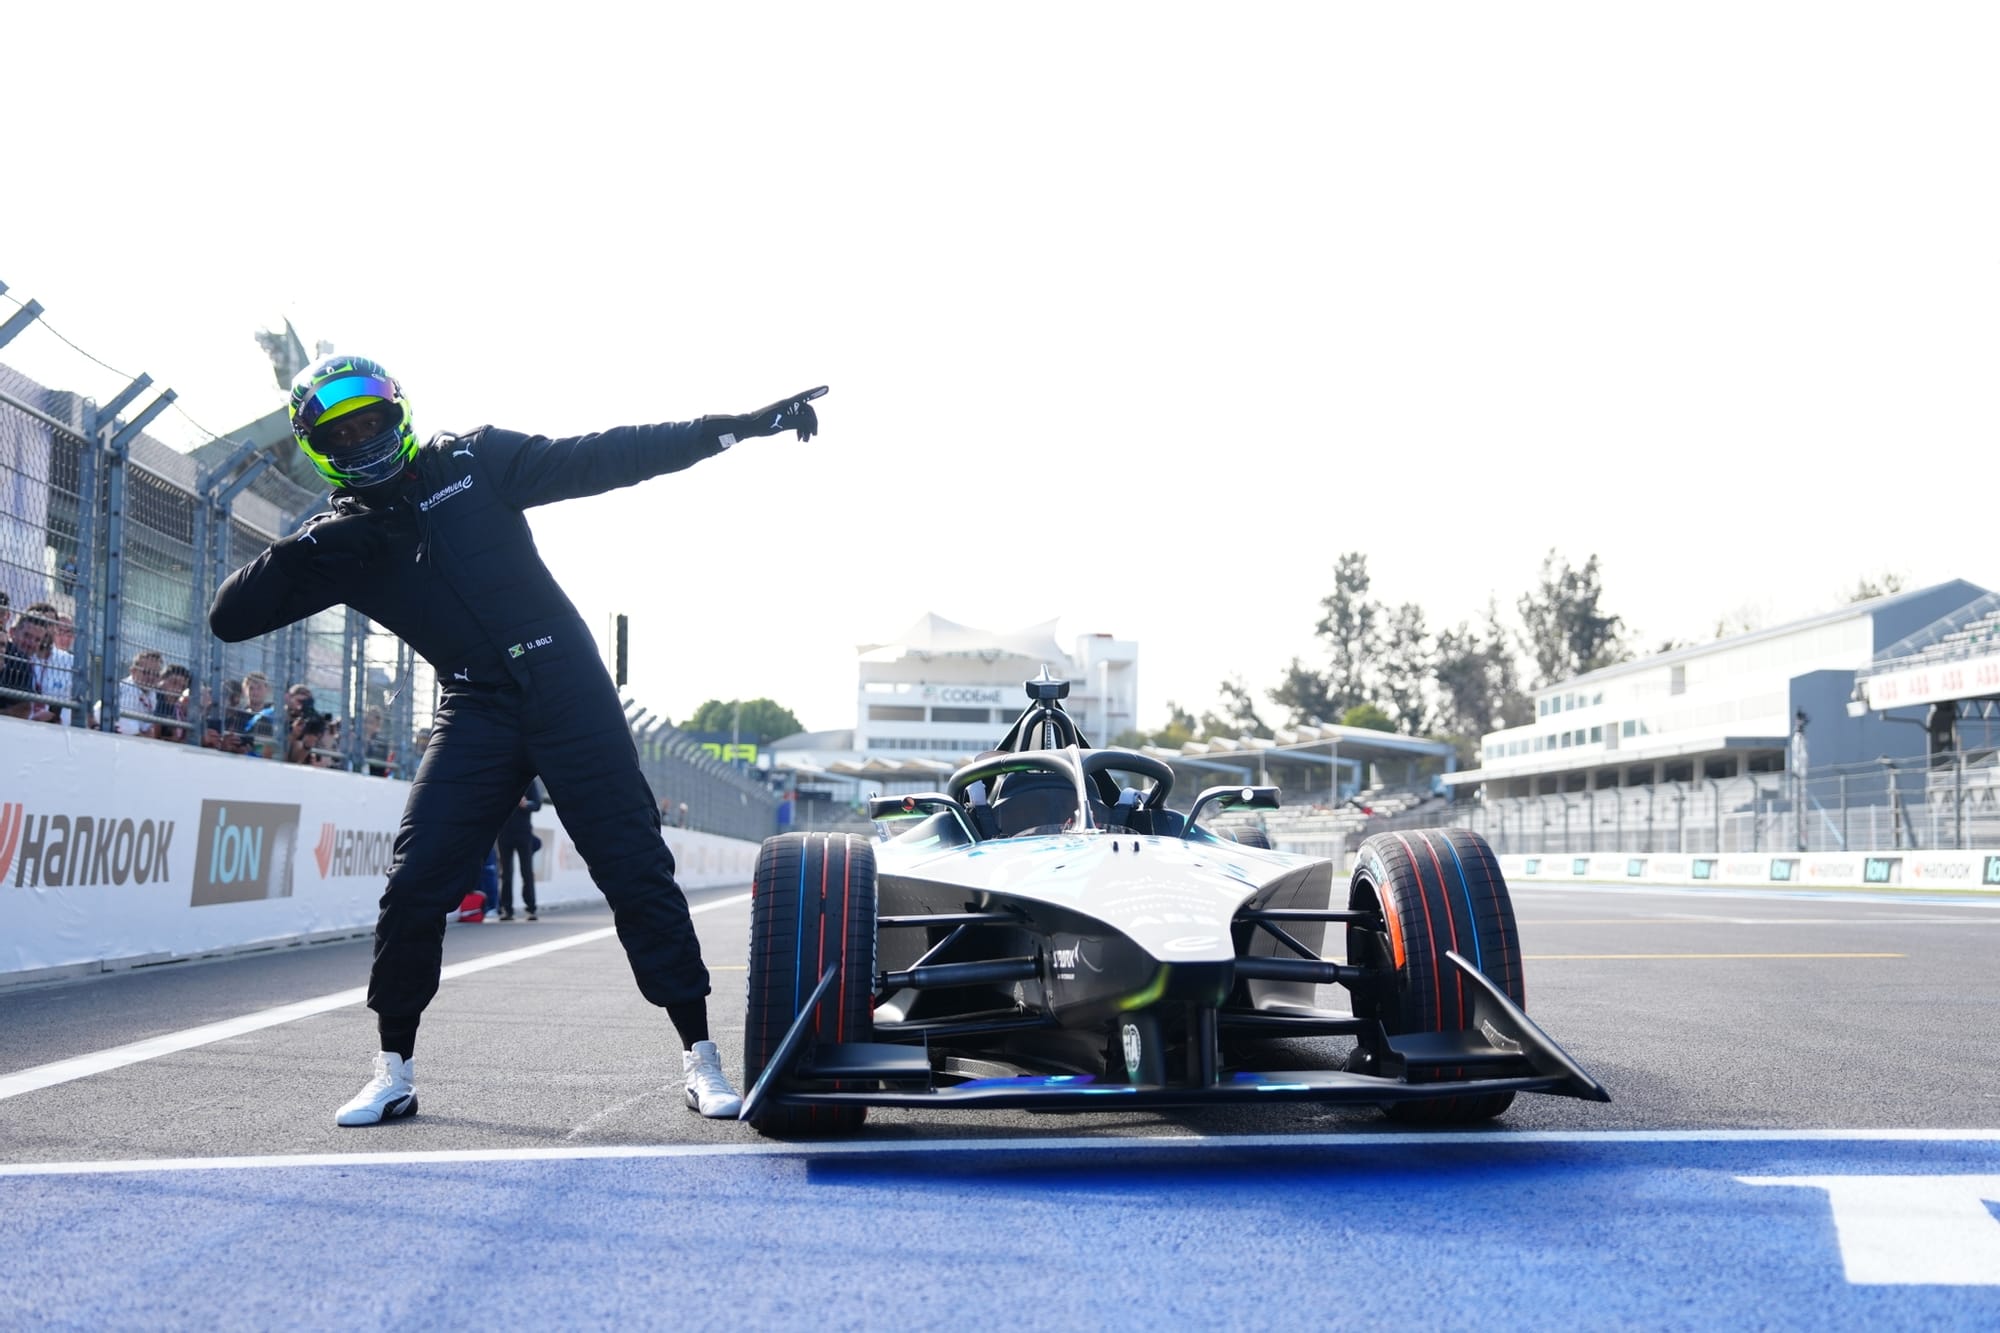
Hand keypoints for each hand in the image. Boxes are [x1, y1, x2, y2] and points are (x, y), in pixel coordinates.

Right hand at [276, 510, 394, 571]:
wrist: (314, 537)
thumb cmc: (326, 532)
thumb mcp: (342, 524)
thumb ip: (355, 527)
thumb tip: (365, 533)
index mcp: (358, 518)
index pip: (377, 514)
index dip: (388, 514)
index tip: (398, 513)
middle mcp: (360, 524)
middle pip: (381, 534)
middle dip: (384, 545)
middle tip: (384, 554)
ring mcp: (357, 533)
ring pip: (374, 547)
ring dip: (373, 556)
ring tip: (369, 562)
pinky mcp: (353, 543)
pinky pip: (366, 554)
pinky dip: (365, 562)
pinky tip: (363, 566)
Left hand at [742, 386, 827, 441]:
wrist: (748, 427)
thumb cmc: (764, 424)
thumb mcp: (783, 424)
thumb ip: (799, 421)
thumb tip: (812, 420)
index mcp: (788, 403)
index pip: (806, 396)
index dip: (817, 392)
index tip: (827, 387)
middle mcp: (788, 405)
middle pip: (807, 411)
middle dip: (812, 423)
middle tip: (814, 435)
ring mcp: (786, 411)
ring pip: (802, 418)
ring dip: (806, 429)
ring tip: (805, 441)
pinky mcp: (783, 418)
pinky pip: (796, 422)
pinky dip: (799, 429)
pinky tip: (799, 439)